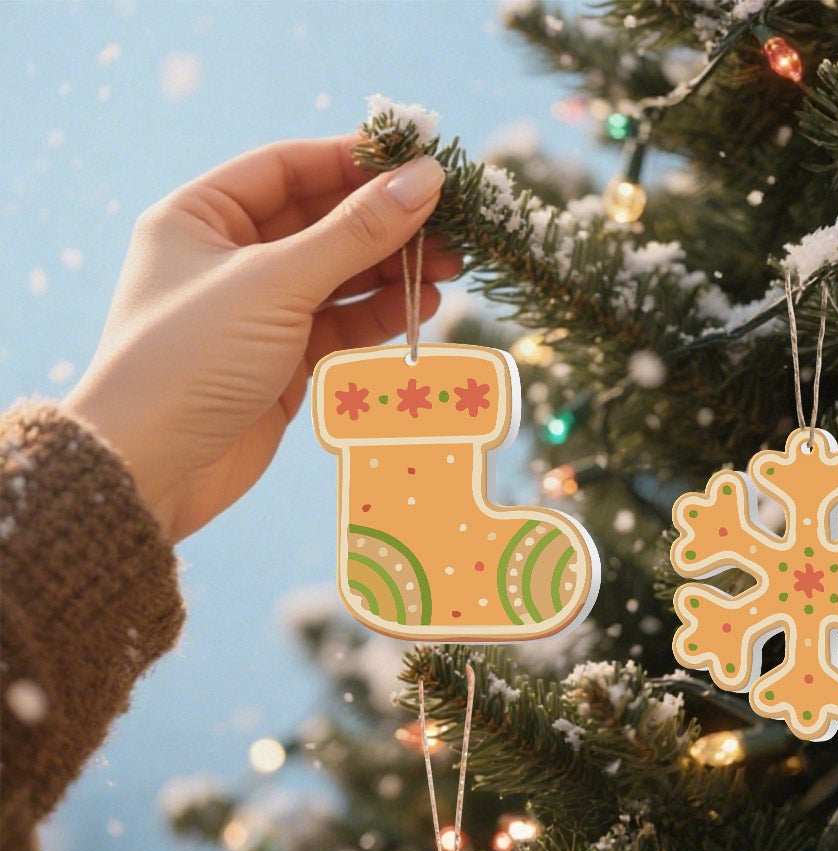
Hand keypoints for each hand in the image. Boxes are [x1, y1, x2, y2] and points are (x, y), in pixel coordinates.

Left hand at [64, 136, 458, 542]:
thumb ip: (354, 233)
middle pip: (320, 223)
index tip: (418, 162)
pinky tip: (421, 307)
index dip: (354, 162)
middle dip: (385, 223)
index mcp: (200, 216)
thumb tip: (424, 179)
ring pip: (337, 278)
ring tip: (450, 269)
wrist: (154, 467)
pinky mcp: (281, 364)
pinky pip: (339, 326)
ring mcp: (256, 313)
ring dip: (392, 271)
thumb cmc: (192, 358)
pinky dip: (379, 316)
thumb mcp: (275, 283)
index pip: (288, 169)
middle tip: (450, 225)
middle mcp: (226, 258)